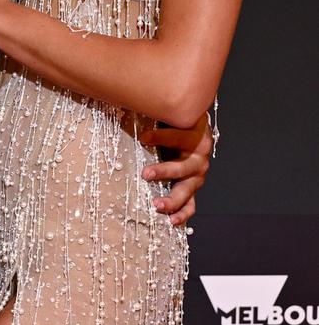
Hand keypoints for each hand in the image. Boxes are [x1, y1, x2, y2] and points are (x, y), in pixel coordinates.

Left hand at [140, 112, 212, 227]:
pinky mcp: (192, 188)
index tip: (142, 137)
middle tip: (145, 174)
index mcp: (195, 136)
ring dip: (172, 199)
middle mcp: (199, 157)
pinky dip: (182, 214)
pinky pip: (190, 205)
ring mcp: (197, 176)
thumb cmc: (175, 122)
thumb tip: (125, 104)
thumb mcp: (167, 115)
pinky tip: (171, 221)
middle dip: (165, 171)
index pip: (178, 136)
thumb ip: (151, 111)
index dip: (161, 136)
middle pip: (183, 167)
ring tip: (156, 205)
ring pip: (187, 189)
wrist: (194, 131)